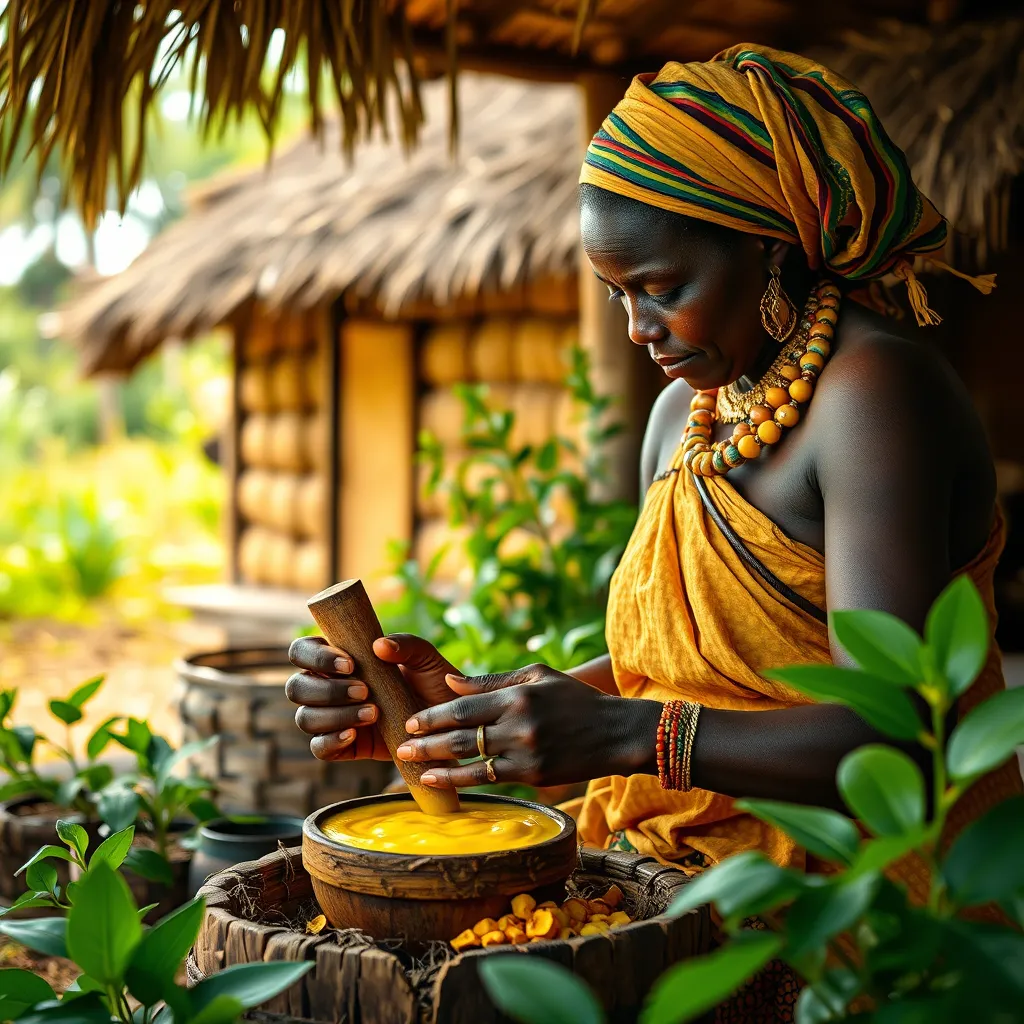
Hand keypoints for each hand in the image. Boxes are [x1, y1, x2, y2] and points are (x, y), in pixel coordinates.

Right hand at [286, 633, 462, 760]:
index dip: (315, 656)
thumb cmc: (434, 683)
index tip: (350, 664)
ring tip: (373, 713)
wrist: (450, 722)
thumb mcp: (426, 659)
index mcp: (338, 660)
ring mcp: (333, 718)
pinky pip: (318, 747)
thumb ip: (406, 645)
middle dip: (327, 689)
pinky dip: (331, 741)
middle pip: (296, 687)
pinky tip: (354, 734)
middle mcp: (328, 687)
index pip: (302, 651)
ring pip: (305, 718)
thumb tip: (379, 645)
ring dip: (334, 715)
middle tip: (365, 691)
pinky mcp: (343, 746)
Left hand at [395, 663, 661, 788]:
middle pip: (463, 735)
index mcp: (518, 695)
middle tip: (401, 746)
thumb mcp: (537, 676)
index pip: (465, 706)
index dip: (434, 716)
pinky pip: (490, 779)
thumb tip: (450, 682)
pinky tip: (441, 782)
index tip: (411, 720)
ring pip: (472, 762)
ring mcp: (527, 753)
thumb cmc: (573, 699)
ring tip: (413, 767)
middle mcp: (520, 724)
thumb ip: (491, 681)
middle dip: (427, 742)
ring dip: (438, 766)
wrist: (615, 732)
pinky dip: (462, 782)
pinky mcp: (534, 775)